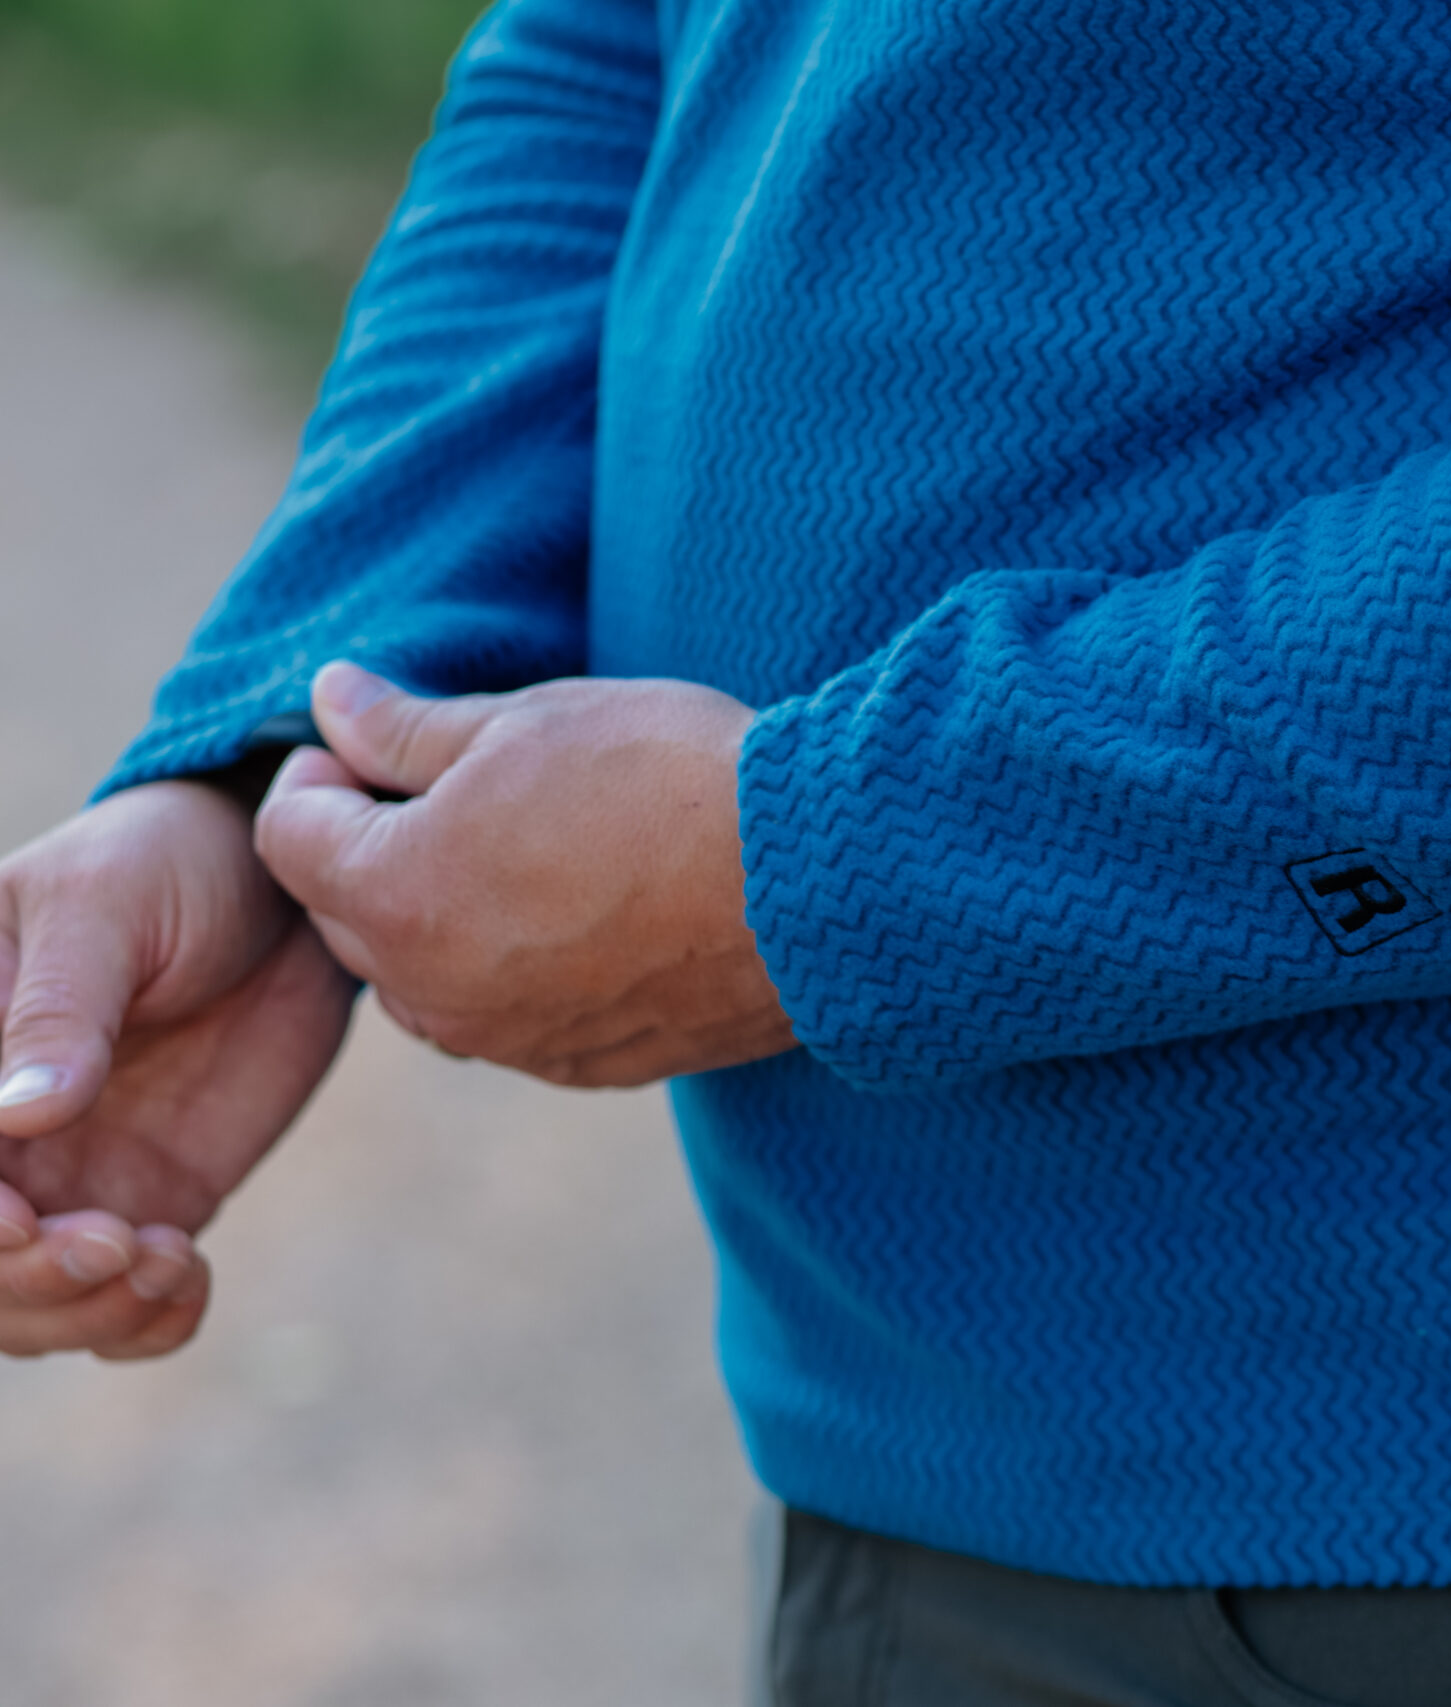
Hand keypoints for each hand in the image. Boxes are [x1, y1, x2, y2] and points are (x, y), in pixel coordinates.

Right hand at [0, 782, 357, 1358]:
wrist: (278, 883)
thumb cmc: (163, 866)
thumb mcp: (103, 908)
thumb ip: (56, 1007)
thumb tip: (18, 1114)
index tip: (17, 1218)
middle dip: (23, 1283)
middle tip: (109, 1240)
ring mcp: (64, 1180)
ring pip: (33, 1307)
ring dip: (88, 1312)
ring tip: (160, 1256)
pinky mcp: (149, 1201)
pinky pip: (125, 1302)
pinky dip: (148, 1321)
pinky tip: (185, 1278)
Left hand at [255, 664, 795, 1087]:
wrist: (821, 883)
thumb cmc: (669, 781)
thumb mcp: (527, 721)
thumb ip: (405, 727)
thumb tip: (327, 700)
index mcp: (396, 894)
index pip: (288, 833)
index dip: (318, 771)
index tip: (374, 739)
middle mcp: (435, 990)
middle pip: (346, 916)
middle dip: (373, 849)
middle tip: (454, 785)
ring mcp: (511, 1041)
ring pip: (425, 979)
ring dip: (440, 919)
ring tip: (525, 852)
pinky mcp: (584, 1067)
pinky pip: (507, 1020)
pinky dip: (516, 971)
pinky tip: (589, 913)